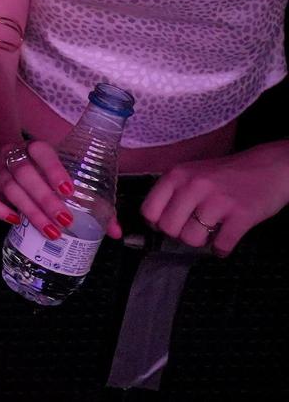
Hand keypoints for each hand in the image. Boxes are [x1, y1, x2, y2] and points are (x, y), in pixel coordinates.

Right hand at [0, 138, 116, 238]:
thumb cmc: (34, 168)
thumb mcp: (56, 171)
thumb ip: (85, 198)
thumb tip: (114, 230)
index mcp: (33, 148)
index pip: (42, 152)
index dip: (54, 170)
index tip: (70, 190)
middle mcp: (10, 155)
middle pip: (25, 174)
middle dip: (45, 199)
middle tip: (65, 221)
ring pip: (9, 188)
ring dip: (30, 211)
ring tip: (51, 231)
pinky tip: (15, 221)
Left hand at [141, 142, 288, 254]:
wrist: (269, 167)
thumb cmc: (226, 174)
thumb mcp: (192, 172)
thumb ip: (173, 192)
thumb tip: (154, 222)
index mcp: (177, 175)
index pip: (149, 210)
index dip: (156, 223)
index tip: (168, 224)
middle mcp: (194, 186)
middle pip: (168, 228)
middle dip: (179, 234)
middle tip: (193, 229)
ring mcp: (218, 201)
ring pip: (191, 239)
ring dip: (201, 242)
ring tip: (210, 233)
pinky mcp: (242, 215)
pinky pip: (221, 245)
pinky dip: (221, 250)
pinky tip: (224, 242)